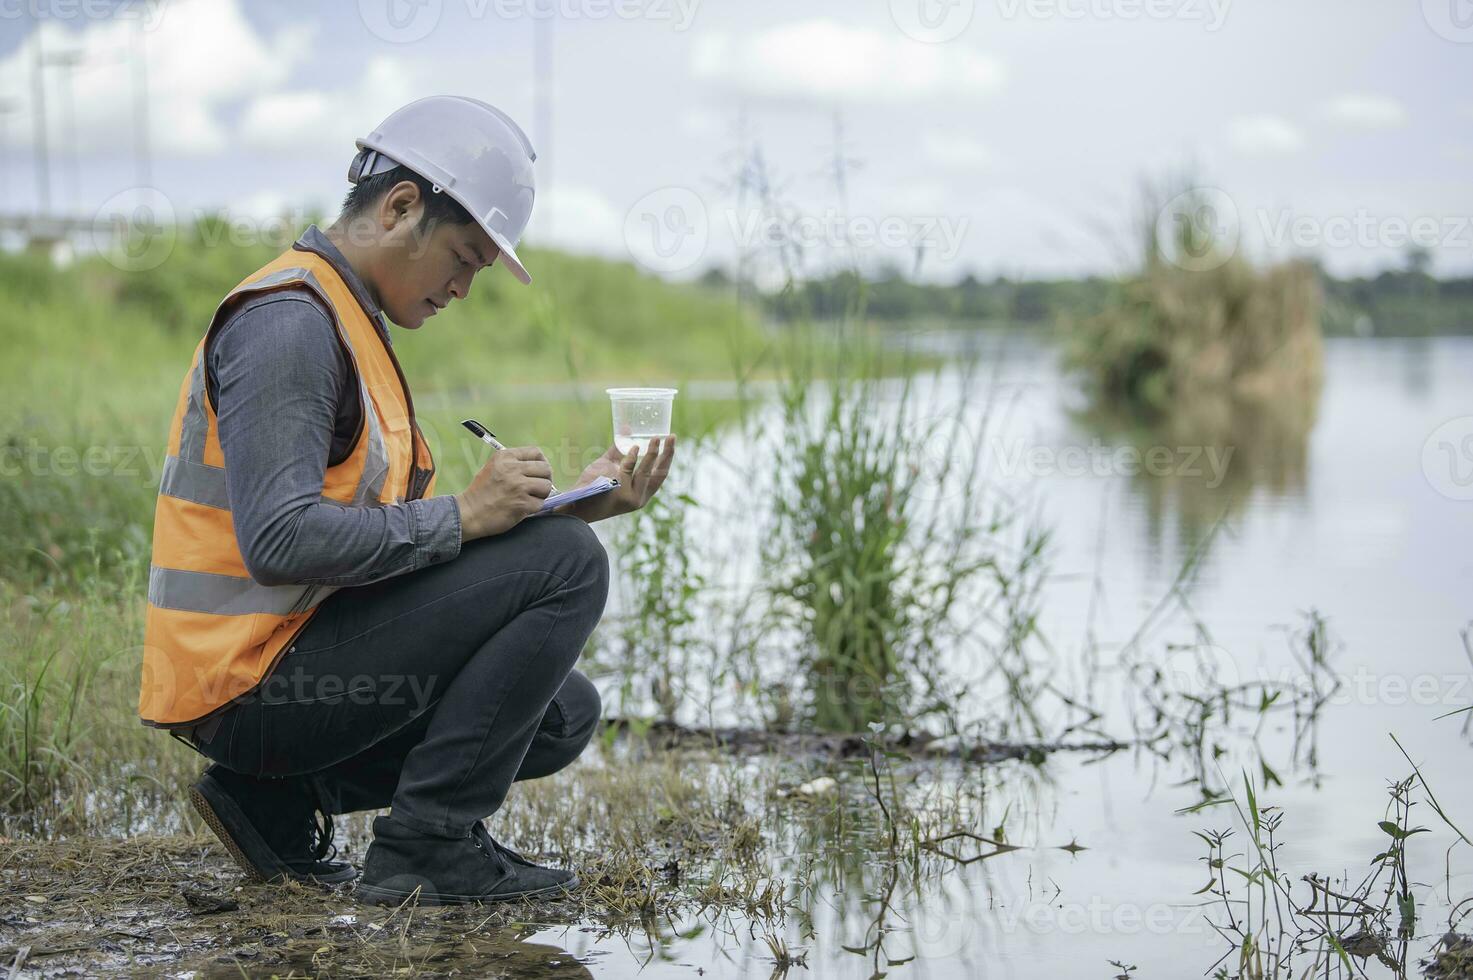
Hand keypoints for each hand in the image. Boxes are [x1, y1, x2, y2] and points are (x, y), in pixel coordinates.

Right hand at [453, 446, 553, 539]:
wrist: (469, 514)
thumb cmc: (481, 493)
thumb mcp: (493, 467)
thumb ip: (513, 463)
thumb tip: (539, 465)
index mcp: (505, 457)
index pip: (535, 452)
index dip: (541, 462)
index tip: (539, 472)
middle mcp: (513, 469)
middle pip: (545, 469)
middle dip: (544, 479)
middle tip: (537, 487)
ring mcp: (519, 486)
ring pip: (547, 486)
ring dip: (541, 494)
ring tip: (529, 498)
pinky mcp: (522, 503)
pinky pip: (540, 503)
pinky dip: (534, 507)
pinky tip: (522, 508)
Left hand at [559, 436, 675, 521]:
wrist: (576, 503)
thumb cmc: (593, 486)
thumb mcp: (609, 466)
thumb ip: (619, 449)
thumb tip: (627, 427)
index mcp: (641, 493)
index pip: (660, 475)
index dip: (668, 457)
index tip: (672, 441)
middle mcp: (639, 498)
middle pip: (659, 474)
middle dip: (667, 454)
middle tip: (672, 436)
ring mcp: (630, 497)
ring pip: (646, 472)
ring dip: (652, 454)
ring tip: (656, 438)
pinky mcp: (619, 494)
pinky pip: (627, 471)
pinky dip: (631, 458)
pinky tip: (635, 447)